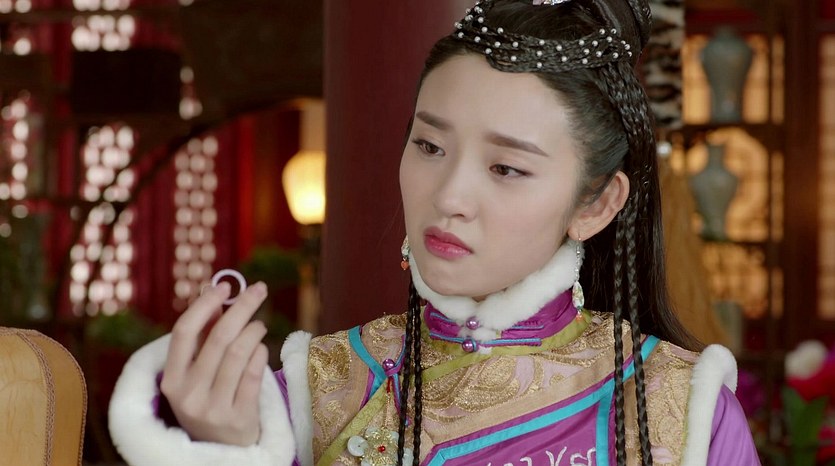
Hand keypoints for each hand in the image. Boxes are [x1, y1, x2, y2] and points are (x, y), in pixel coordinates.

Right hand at [160, 281, 269, 445]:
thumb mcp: (195, 375)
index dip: (204, 304)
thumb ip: (202, 338)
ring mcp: (213, 408)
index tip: (224, 285)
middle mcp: (188, 395)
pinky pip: (255, 373)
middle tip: (258, 289)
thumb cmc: (209, 400)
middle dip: (241, 307)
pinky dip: (261, 353)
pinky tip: (262, 347)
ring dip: (254, 330)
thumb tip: (213, 294)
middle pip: (218, 338)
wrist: (222, 452)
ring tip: (259, 325)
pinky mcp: (239, 418)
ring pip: (240, 353)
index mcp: (171, 380)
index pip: (184, 332)